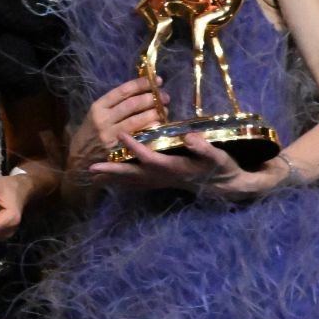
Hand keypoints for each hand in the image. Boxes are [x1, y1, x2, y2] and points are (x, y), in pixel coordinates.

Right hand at [67, 77, 164, 170]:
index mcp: (98, 107)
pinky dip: (152, 129)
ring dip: (155, 113)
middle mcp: (103, 119)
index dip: (140, 84)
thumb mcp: (96, 115)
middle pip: (132, 104)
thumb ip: (114, 105)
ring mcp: (111, 135)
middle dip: (152, 98)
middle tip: (164, 96)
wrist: (80, 157)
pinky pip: (140, 136)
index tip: (156, 81)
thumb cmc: (91, 132)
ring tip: (164, 110)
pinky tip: (159, 125)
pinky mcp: (118, 149)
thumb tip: (140, 91)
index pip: (122, 91)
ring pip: (138, 120)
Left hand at [90, 131, 285, 199]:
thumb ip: (205, 148)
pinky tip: (110, 178)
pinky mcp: (162, 181)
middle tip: (90, 167)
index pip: (151, 158)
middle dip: (113, 170)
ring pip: (133, 180)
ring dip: (113, 176)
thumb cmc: (222, 168)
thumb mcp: (219, 157)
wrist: (228, 185)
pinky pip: (137, 182)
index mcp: (175, 168)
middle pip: (134, 174)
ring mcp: (162, 181)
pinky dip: (123, 180)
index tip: (121, 133)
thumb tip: (190, 137)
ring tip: (91, 172)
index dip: (136, 147)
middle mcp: (164, 177)